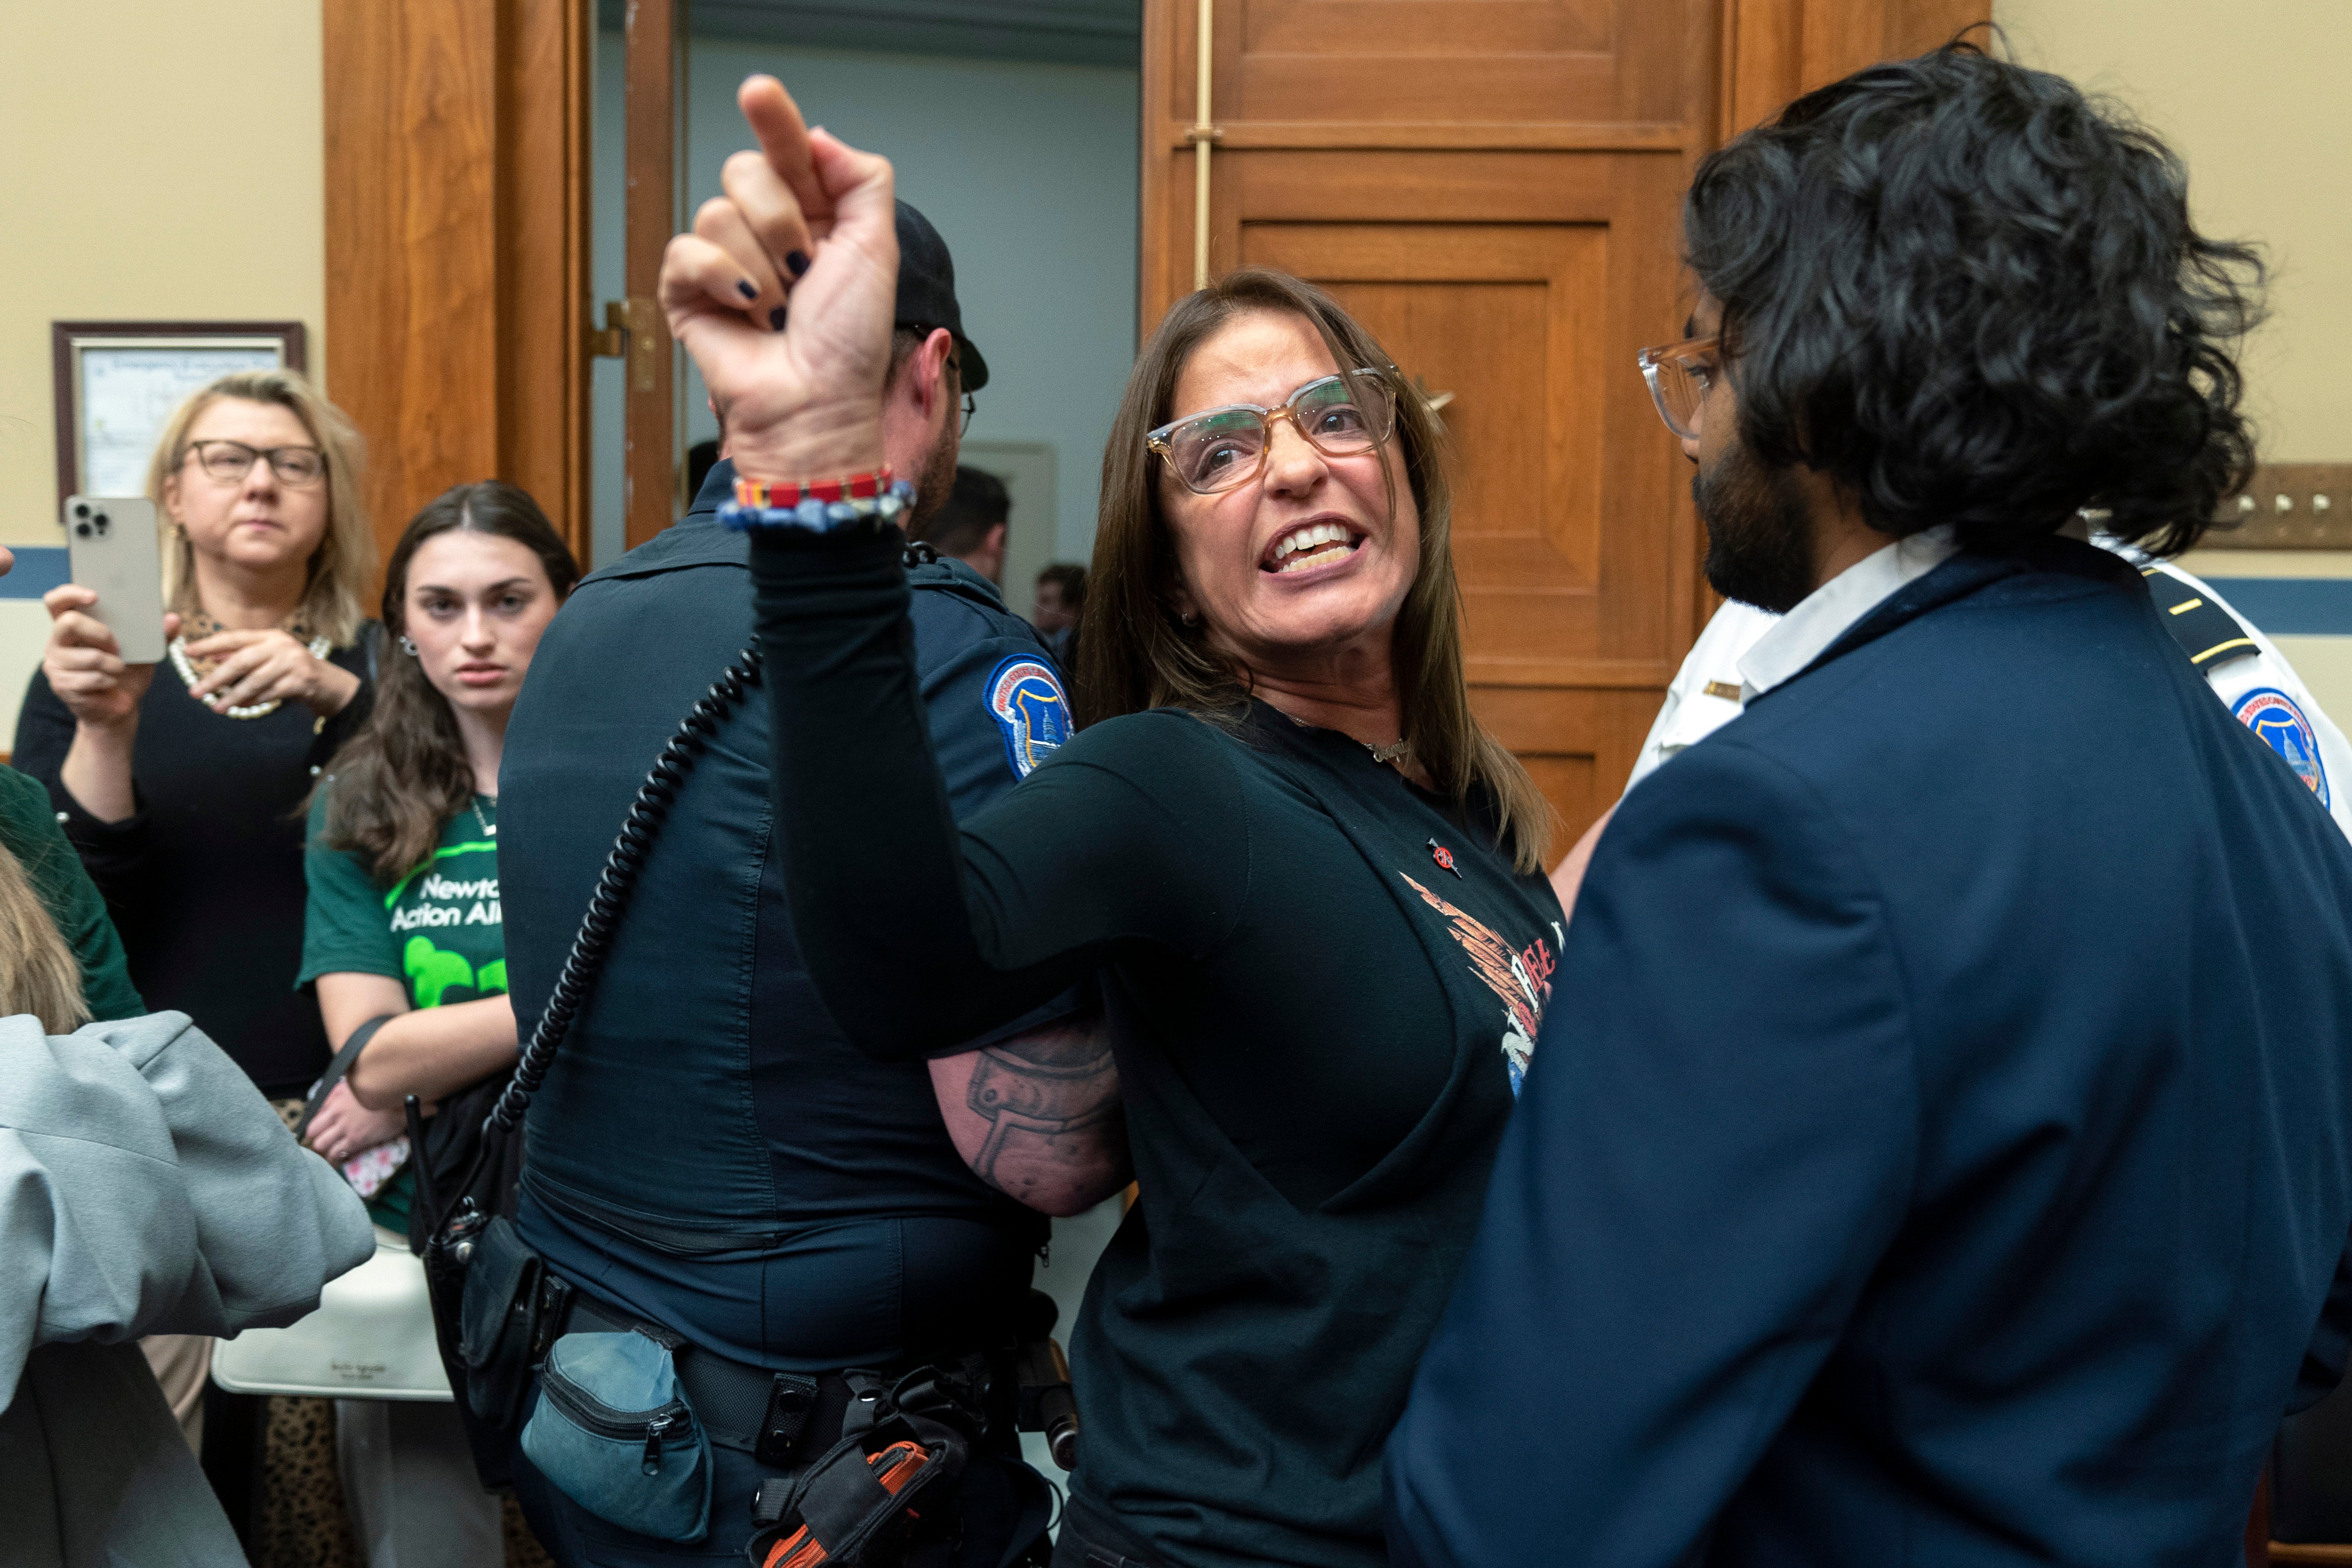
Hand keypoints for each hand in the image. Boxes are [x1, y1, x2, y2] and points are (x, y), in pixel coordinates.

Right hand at [42, 587, 174, 730]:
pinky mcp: (61, 685)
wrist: (121, 707)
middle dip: (101, 633)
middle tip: (118, 646)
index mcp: (73, 626)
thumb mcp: (146, 651)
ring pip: (88, 656)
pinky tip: (110, 684)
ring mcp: (55, 663)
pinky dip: (109, 682)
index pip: (57, 601)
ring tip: (118, 669)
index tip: (95, 596)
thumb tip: (173, 619)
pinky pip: (91, 678)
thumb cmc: (128, 672)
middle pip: (68, 622)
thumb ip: (158, 634)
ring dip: (113, 665)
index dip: (71, 593)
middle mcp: (58, 641)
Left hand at [184, 627, 359, 716]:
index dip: (209, 644)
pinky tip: (241, 706)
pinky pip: (270, 693)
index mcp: (270, 636)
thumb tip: (211, 657)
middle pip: (241, 660)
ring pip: (255, 680)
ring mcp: (293, 663)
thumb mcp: (268, 658)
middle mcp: (281, 646)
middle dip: (216, 678)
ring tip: (216, 707)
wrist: (330, 684)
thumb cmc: (292, 670)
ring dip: (233, 696)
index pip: (234, 637)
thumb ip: (242, 656)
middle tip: (195, 691)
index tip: (187, 652)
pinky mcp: (301, 681)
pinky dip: (253, 701)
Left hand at [303, 1080, 405, 1164]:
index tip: (318, 1133)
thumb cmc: (378, 1091)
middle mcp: (337, 1118)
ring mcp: (346, 1130)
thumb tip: (322, 1108)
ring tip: (330, 1152)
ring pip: (323, 1147)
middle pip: (314, 1136)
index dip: (314, 1130)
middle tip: (324, 1142)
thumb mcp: (352, 1086)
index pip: (312, 1123)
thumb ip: (334, 1096)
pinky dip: (336, 1158)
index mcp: (335, 1103)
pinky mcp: (357, 1141)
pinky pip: (338, 1154)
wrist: (401, 1099)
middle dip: (317, 1140)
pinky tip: (339, 1158)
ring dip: (325, 1150)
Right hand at [657, 75, 895, 481]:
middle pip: (745, 170)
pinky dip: (723, 280)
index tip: (759, 92)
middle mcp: (762, 230)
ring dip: (762, 268)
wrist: (816, 404)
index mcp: (810, 214)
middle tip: (803, 273)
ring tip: (781, 311)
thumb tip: (817, 136)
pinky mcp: (686, 289)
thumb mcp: (875, 249)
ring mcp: (721, 258)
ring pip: (718, 211)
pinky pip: (687, 249)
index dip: (773, 118)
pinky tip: (748, 314)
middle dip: (783, 223)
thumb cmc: (848, 342)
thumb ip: (862, 180)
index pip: (785, 148)